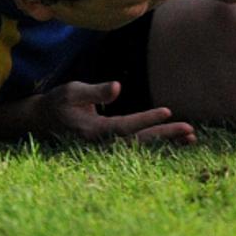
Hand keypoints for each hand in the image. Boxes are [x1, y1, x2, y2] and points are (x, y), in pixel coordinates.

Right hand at [0, 81, 196, 144]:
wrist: (43, 123)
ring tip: (192, 137)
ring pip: (142, 146)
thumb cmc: (59, 103)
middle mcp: (103, 144)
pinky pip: (140, 145)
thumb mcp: (72, 91)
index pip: (124, 126)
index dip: (146, 120)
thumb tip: (117, 87)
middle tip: (190, 131)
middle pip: (139, 142)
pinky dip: (159, 142)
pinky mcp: (113, 146)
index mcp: (92, 131)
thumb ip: (95, 92)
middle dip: (165, 136)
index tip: (168, 111)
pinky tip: (178, 139)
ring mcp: (108, 148)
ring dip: (167, 142)